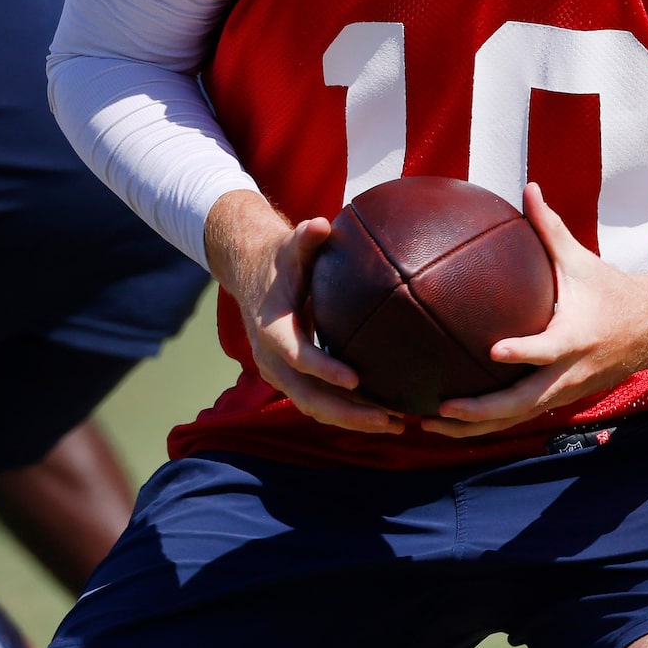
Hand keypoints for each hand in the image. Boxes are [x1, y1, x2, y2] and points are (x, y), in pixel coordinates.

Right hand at [202, 190, 408, 434]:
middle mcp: (271, 358)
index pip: (296, 355)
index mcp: (271, 328)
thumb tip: (321, 224)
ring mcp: (279, 373)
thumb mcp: (290, 246)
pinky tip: (382, 416)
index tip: (357, 380)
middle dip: (348, 411)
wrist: (252, 274)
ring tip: (396, 423)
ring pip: (314, 406)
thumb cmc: (281, 259)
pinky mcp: (291, 379)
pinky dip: (346, 413)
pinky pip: (317, 403)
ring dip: (352, 419)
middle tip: (390, 418)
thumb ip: (306, 238)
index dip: (324, 369)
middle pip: (308, 395)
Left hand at [427, 182, 647, 438]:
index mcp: (576, 337)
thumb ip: (550, 228)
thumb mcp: (581, 260)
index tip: (493, 351)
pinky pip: (519, 417)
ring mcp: (565, 392)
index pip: (549, 348)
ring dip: (474, 427)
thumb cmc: (610, 291)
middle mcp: (570, 372)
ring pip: (517, 418)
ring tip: (428, 425)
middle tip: (440, 408)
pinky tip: (449, 424)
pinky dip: (486, 425)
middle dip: (481, 411)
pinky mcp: (559, 400)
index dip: (524, 352)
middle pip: (525, 402)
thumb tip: (528, 186)